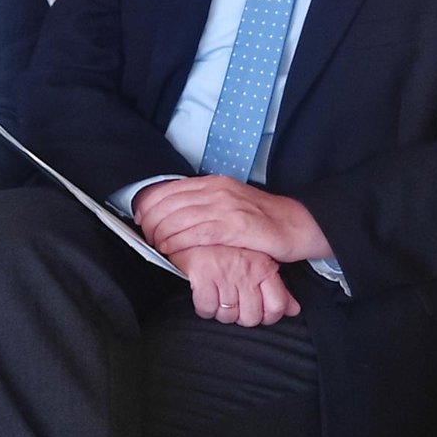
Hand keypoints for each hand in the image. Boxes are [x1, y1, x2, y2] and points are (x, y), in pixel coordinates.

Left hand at [134, 175, 331, 262]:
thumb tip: (170, 215)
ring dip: (161, 238)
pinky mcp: (235, 227)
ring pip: (176, 222)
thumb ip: (203, 204)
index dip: (146, 208)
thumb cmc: (262, 218)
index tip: (141, 222)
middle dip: (150, 226)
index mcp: (213, 183)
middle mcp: (217, 191)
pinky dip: (178, 245)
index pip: (165, 191)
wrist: (296, 224)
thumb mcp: (229, 202)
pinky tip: (173, 253)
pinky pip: (195, 236)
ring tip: (159, 249)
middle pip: (166, 206)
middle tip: (148, 240)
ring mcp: (226, 208)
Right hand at [171, 244, 300, 326]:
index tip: (260, 312)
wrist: (198, 226)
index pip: (277, 306)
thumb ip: (278, 288)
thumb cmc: (228, 245)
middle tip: (236, 305)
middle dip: (242, 317)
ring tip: (220, 296)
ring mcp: (225, 275)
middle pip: (251, 317)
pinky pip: (207, 310)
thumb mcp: (258, 260)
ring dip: (223, 313)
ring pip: (228, 316)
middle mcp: (247, 272)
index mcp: (264, 267)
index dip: (268, 317)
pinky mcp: (203, 277)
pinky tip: (207, 295)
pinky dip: (205, 308)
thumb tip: (293, 309)